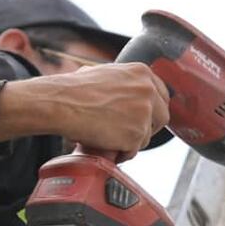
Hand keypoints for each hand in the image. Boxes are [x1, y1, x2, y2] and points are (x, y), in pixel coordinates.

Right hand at [0, 62, 169, 160]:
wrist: (62, 103)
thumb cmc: (74, 89)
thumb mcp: (106, 73)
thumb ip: (125, 82)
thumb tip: (127, 90)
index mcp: (142, 73)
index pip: (162, 95)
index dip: (153, 110)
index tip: (145, 118)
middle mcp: (148, 90)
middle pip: (162, 117)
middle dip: (147, 127)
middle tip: (128, 133)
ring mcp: (144, 113)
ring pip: (147, 136)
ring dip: (131, 141)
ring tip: (109, 138)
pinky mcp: (136, 134)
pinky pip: (134, 150)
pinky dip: (122, 152)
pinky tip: (106, 146)